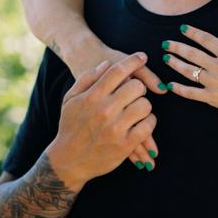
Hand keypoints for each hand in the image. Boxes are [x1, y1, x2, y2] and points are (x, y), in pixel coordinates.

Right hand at [68, 38, 166, 172]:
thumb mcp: (70, 100)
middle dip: (137, 88)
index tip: (143, 56)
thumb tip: (105, 64)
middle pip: (136, 86)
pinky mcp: (125, 145)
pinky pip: (148, 126)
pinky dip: (149, 122)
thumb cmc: (70, 127)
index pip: (118, 71)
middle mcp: (105, 110)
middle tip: (134, 94)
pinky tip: (142, 124)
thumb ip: (86, 79)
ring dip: (144, 106)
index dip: (134, 60)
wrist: (68, 160)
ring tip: (137, 110)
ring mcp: (116, 128)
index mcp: (92, 96)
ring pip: (145, 105)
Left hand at [161, 18, 217, 126]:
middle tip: (165, 43)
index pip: (205, 39)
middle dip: (177, 47)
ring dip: (175, 64)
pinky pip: (191, 94)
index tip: (182, 28)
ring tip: (165, 58)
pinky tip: (170, 85)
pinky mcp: (213, 99)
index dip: (192, 33)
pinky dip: (179, 89)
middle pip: (192, 53)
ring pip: (188, 71)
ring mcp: (214, 83)